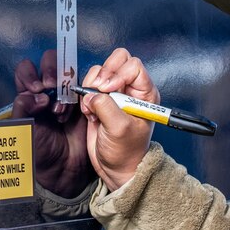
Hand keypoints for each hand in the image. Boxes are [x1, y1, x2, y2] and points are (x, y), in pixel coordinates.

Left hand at [13, 50, 95, 197]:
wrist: (63, 168)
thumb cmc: (39, 150)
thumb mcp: (23, 129)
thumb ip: (22, 108)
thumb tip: (37, 94)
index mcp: (28, 95)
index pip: (26, 69)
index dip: (30, 73)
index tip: (36, 88)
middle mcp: (47, 90)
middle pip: (49, 61)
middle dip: (51, 71)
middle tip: (50, 88)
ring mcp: (66, 94)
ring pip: (67, 73)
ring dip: (63, 88)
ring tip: (60, 112)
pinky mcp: (83, 101)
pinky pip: (82, 87)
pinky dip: (77, 96)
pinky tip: (71, 115)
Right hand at [79, 48, 157, 190]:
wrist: (115, 168)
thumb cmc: (126, 152)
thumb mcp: (120, 129)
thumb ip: (107, 106)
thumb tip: (93, 95)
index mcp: (145, 94)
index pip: (133, 65)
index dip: (119, 73)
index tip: (109, 90)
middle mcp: (131, 90)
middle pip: (117, 61)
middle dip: (103, 75)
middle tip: (99, 92)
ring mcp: (115, 93)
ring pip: (100, 72)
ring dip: (92, 87)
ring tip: (93, 108)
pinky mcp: (100, 100)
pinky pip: (88, 85)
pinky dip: (85, 96)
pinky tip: (90, 113)